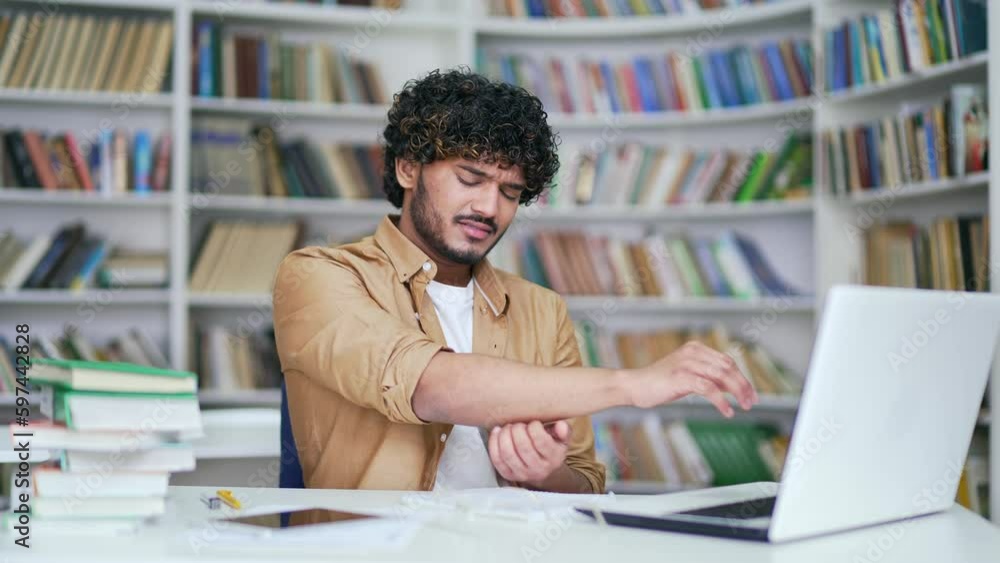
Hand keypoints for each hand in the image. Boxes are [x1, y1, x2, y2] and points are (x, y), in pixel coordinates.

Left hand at [487, 420, 570, 487]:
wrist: (545, 471)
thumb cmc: (551, 448)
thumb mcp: (562, 439)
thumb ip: (564, 430)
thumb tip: (561, 426)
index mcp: (553, 458)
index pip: (541, 441)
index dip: (534, 427)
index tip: (533, 422)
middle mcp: (538, 469)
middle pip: (522, 447)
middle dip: (517, 430)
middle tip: (518, 424)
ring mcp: (522, 474)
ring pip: (508, 454)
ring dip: (504, 435)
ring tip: (508, 427)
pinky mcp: (508, 475)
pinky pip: (497, 460)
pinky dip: (494, 443)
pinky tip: (497, 432)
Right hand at [624, 340, 757, 416]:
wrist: (635, 386)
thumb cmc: (661, 383)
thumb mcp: (688, 376)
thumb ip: (708, 377)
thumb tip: (733, 387)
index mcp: (695, 348)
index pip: (727, 361)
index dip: (742, 378)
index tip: (750, 394)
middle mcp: (692, 352)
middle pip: (728, 367)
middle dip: (743, 385)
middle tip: (751, 401)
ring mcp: (686, 364)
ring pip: (721, 376)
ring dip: (737, 393)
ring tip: (743, 406)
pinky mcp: (681, 377)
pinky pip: (709, 388)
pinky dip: (721, 401)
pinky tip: (727, 411)